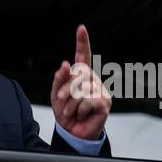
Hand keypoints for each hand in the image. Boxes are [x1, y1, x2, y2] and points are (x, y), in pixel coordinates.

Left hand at [50, 24, 111, 139]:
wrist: (72, 133)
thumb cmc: (66, 113)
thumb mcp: (56, 96)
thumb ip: (59, 79)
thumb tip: (65, 63)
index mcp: (81, 76)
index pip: (82, 56)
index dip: (82, 42)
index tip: (81, 28)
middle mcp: (93, 80)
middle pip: (78, 75)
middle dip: (65, 90)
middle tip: (61, 102)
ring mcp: (101, 91)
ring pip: (82, 90)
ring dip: (70, 104)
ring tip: (71, 112)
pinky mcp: (105, 103)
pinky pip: (88, 101)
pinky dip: (79, 110)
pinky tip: (81, 115)